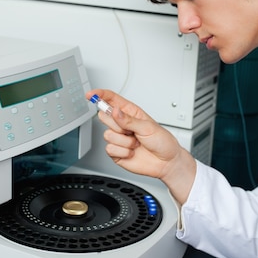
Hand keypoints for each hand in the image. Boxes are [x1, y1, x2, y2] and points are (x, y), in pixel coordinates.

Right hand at [86, 89, 196, 203]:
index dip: (100, 95)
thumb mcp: (148, 127)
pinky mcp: (116, 152)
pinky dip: (123, 151)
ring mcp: (119, 138)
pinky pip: (109, 148)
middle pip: (104, 116)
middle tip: (130, 130)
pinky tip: (132, 152)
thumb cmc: (162, 142)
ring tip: (136, 143)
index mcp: (131, 113)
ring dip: (124, 141)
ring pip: (107, 134)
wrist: (166, 163)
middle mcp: (123, 124)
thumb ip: (129, 120)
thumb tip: (115, 111)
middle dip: (116, 124)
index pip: (111, 99)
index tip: (91, 94)